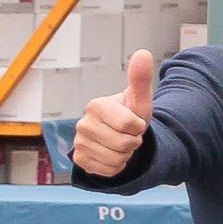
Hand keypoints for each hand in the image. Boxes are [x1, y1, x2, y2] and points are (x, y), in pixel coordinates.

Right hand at [72, 51, 155, 179]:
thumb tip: (143, 53)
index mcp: (96, 106)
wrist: (120, 135)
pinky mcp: (80, 160)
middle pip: (124, 143)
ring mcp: (79, 143)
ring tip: (120, 143)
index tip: (135, 121)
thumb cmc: (130, 114)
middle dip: (134, 142)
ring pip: (117, 159)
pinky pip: (109, 170)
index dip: (139, 126)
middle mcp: (83, 124)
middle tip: (128, 134)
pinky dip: (117, 166)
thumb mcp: (139, 99)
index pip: (130, 124)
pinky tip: (112, 154)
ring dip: (126, 154)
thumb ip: (141, 78)